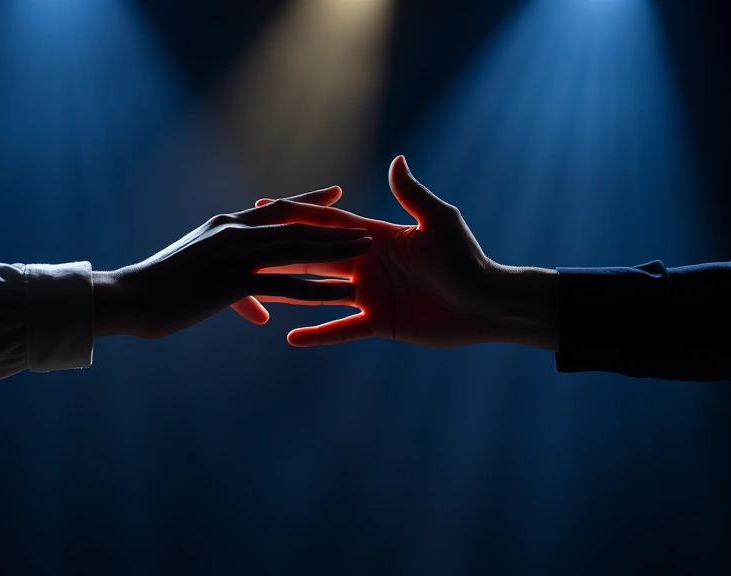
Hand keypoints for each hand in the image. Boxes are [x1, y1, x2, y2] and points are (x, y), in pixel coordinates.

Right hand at [92, 200, 372, 338]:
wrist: (129, 297)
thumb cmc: (160, 288)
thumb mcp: (201, 281)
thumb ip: (239, 292)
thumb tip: (262, 311)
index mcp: (227, 226)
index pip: (277, 209)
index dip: (309, 203)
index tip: (336, 195)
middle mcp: (235, 233)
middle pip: (296, 226)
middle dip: (334, 228)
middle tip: (367, 228)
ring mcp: (235, 255)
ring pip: (296, 250)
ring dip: (334, 251)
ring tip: (366, 253)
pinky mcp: (233, 281)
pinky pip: (286, 286)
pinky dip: (317, 291)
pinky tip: (341, 297)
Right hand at [245, 156, 559, 349]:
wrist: (486, 303)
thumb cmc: (466, 260)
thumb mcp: (439, 222)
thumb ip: (412, 195)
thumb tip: (396, 160)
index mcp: (376, 238)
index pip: (328, 224)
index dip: (297, 215)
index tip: (264, 206)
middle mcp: (366, 265)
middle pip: (316, 256)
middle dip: (283, 252)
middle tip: (244, 249)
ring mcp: (369, 295)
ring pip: (320, 294)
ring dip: (291, 292)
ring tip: (256, 290)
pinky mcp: (377, 323)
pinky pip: (340, 330)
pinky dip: (317, 334)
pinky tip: (290, 336)